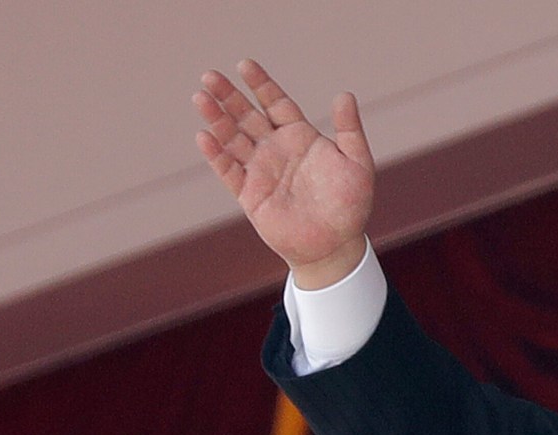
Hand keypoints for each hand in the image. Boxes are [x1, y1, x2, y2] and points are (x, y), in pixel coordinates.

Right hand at [192, 59, 374, 287]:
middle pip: (247, 116)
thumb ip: (349, 129)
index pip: (275, 103)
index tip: (244, 65)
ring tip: (201, 98)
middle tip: (209, 76)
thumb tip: (344, 95)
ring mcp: (261, 171)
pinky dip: (216, 155)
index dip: (260, 84)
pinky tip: (204, 137)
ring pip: (233, 139)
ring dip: (216, 119)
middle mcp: (276, 150)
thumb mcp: (357, 163)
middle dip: (229, 96)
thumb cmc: (350, 205)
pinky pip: (229, 171)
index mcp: (300, 137)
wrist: (335, 246)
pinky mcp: (250, 195)